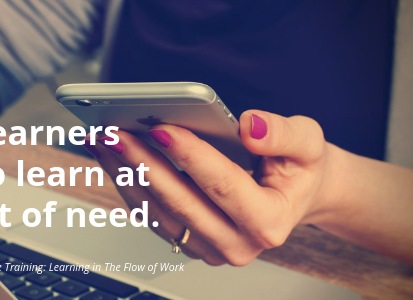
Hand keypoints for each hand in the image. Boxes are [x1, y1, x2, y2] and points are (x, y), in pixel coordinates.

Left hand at [87, 110, 337, 265]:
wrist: (292, 195)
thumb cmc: (298, 170)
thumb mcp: (309, 144)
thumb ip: (284, 134)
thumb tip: (249, 127)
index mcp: (269, 221)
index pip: (222, 185)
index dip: (190, 156)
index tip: (160, 128)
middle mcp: (237, 244)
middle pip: (180, 202)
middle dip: (143, 164)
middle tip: (114, 133)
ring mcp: (209, 248)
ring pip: (157, 212)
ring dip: (126, 175)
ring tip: (103, 141)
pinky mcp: (189, 242)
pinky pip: (151, 215)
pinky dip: (129, 185)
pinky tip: (113, 158)